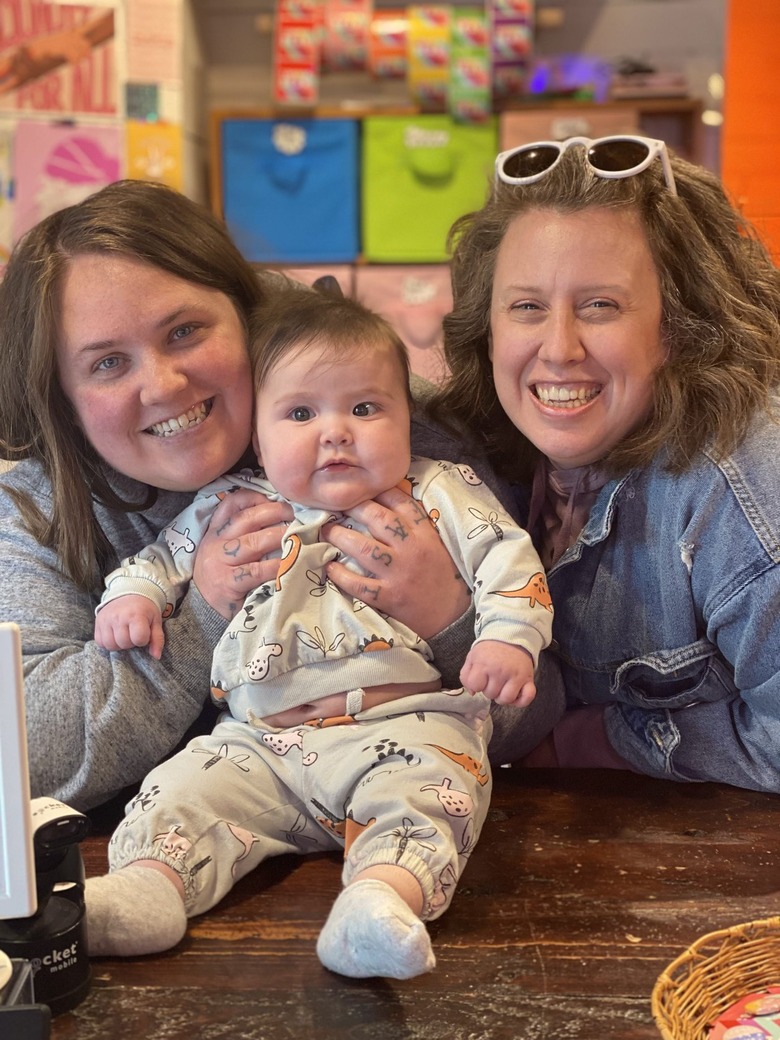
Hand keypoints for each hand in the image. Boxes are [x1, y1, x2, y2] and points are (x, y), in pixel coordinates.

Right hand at [95, 595, 164, 658]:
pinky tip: (115, 634)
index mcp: (135, 615)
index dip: (143, 640)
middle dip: (131, 642)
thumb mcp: (155, 621)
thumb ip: (157, 639)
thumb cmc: (144, 609)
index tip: (144, 633)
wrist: (129, 593)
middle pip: (124, 644)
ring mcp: (106, 619)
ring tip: (124, 634)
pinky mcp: (97, 622)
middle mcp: (118, 617)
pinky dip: (108, 642)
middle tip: (133, 633)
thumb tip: (156, 656)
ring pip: (110, 645)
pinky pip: (100, 643)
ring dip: (119, 644)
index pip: (139, 639)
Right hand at [192, 489, 292, 618]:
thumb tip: (280, 516)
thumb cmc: (221, 578)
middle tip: (295, 515)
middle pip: (247, 518)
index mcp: (215, 532)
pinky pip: (258, 570)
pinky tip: (291, 563)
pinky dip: (278, 565)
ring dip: (280, 535)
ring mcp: (221, 563)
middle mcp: (215, 544)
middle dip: (275, 512)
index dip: (254, 498)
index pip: (231, 504)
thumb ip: (243, 535)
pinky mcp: (229, 583)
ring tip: (298, 535)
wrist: (202, 612)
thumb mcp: (223, 551)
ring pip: (254, 542)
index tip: (275, 499)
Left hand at [322, 485, 469, 639]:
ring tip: (326, 530)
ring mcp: (399, 574)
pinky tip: (329, 567)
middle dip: (353, 507)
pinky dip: (341, 575)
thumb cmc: (441, 576)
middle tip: (335, 504)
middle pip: (377, 519)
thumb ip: (416, 524)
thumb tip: (391, 497)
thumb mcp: (435, 544)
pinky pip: (359, 584)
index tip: (361, 486)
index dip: (378, 490)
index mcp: (425, 534)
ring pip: (364, 548)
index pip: (401, 502)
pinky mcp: (389, 598)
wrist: (453, 616)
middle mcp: (412, 550)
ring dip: (340, 536)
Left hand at [460, 640, 535, 706]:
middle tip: (492, 680)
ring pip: (506, 699)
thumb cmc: (489, 650)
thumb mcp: (472, 657)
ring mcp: (515, 675)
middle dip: (489, 690)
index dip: (476, 685)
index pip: (475, 687)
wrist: (510, 637)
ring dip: (502, 697)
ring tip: (502, 687)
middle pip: (490, 695)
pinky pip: (527, 698)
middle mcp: (500, 671)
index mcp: (483, 664)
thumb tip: (472, 693)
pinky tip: (515, 695)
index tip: (481, 678)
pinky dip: (521, 701)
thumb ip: (466, 675)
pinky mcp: (528, 679)